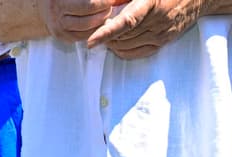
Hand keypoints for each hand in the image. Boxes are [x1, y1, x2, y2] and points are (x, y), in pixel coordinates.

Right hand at [37, 0, 112, 40]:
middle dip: (104, 13)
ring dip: (100, 22)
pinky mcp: (60, 36)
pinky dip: (93, 30)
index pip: (90, 5)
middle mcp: (57, 16)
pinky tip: (96, 21)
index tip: (111, 0)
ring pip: (87, 31)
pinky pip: (82, 37)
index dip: (104, 2)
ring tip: (104, 12)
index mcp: (60, 1)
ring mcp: (58, 28)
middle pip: (89, 20)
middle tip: (109, 5)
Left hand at [87, 0, 203, 56]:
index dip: (107, 33)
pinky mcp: (162, 42)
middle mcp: (157, 21)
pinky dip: (122, 50)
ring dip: (113, 42)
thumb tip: (111, 2)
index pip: (126, 22)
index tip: (91, 41)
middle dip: (106, 34)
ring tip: (109, 32)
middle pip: (122, 37)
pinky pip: (135, 53)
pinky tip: (118, 42)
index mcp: (152, 3)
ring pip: (125, 46)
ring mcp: (160, 34)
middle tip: (99, 26)